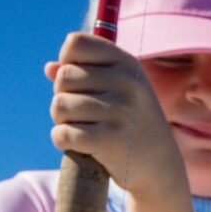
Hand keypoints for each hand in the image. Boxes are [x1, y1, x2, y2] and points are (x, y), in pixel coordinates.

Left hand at [45, 32, 184, 198]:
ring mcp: (120, 111)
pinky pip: (62, 133)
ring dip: (61, 120)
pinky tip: (76, 145)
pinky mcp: (109, 140)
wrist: (160, 167)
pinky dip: (61, 140)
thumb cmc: (132, 124)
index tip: (78, 83)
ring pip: (59, 105)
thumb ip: (84, 75)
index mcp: (127, 64)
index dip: (67, 62)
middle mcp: (127, 83)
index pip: (76, 44)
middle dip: (63, 96)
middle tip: (81, 114)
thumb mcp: (118, 92)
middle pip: (63, 77)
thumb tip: (49, 68)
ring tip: (81, 129)